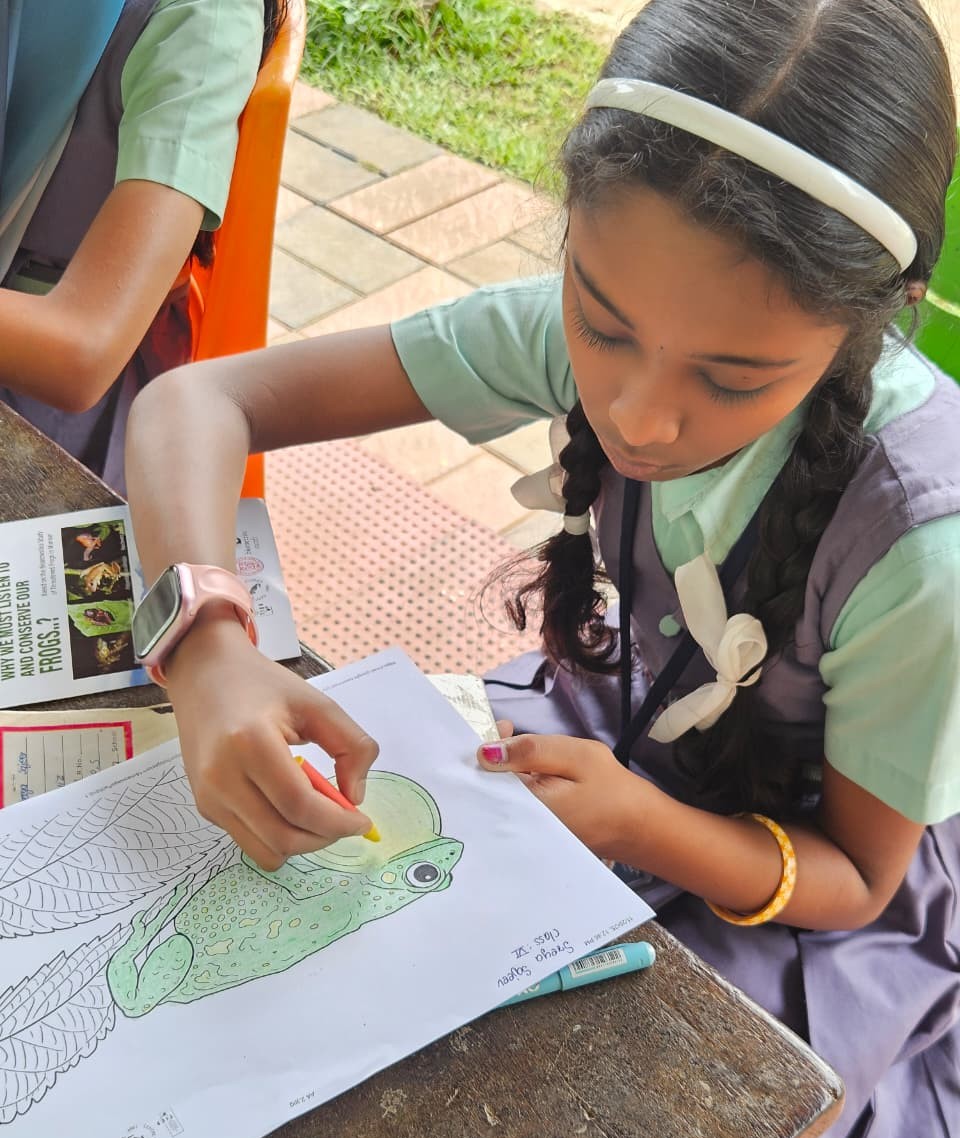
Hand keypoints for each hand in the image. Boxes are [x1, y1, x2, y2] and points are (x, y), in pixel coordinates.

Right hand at [165, 615, 378, 869]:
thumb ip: (351, 745)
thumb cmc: (263, 685)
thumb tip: (355, 797)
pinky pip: (250, 841)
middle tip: (345, 820)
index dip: (338, 822)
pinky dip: (279, 836)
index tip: (363, 821)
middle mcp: (222, 777)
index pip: (300, 805)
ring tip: (318, 813)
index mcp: (250, 743)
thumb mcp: (317, 704)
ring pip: (266, 851)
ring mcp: (209, 797)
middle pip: (283, 837)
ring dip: (302, 842)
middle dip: (324, 837)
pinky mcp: (205, 807)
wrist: (204, 676)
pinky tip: (291, 808)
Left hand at [477, 722, 650, 861]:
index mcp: (525, 807)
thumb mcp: (575, 757)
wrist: (643, 828)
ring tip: (527, 749)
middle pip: (490, 788)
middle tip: (512, 730)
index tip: (502, 727)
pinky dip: (521, 785)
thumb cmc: (613, 790)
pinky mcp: (539, 832)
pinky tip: (535, 772)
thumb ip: (531, 751)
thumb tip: (486, 751)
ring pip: (505, 795)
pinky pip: (519, 805)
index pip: (485, 777)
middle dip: (495, 758)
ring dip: (508, 771)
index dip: (487, 748)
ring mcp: (528, 832)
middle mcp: (519, 826)